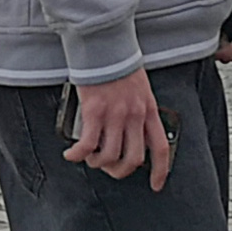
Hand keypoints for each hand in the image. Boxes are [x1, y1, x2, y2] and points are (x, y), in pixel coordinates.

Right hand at [66, 69, 173, 190]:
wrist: (105, 45)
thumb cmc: (119, 64)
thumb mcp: (140, 89)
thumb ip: (139, 110)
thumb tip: (130, 131)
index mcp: (148, 110)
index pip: (160, 148)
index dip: (160, 171)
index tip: (156, 185)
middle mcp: (134, 116)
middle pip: (133, 159)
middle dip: (120, 170)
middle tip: (109, 167)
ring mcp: (115, 115)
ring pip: (110, 155)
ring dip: (98, 163)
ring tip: (90, 157)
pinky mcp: (94, 112)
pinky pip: (87, 144)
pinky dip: (78, 154)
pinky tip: (71, 154)